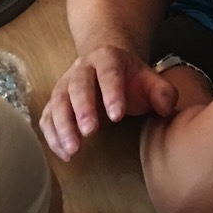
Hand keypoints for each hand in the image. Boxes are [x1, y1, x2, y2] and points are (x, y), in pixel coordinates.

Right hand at [39, 44, 178, 160]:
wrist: (105, 65)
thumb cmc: (130, 79)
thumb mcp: (150, 79)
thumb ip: (163, 92)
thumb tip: (165, 107)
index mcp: (107, 59)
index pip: (108, 73)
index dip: (111, 92)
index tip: (117, 115)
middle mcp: (81, 69)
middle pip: (78, 86)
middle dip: (82, 109)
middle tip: (89, 131)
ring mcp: (65, 85)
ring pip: (58, 102)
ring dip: (62, 125)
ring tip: (72, 149)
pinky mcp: (55, 102)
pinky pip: (48, 117)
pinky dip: (51, 135)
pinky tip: (63, 153)